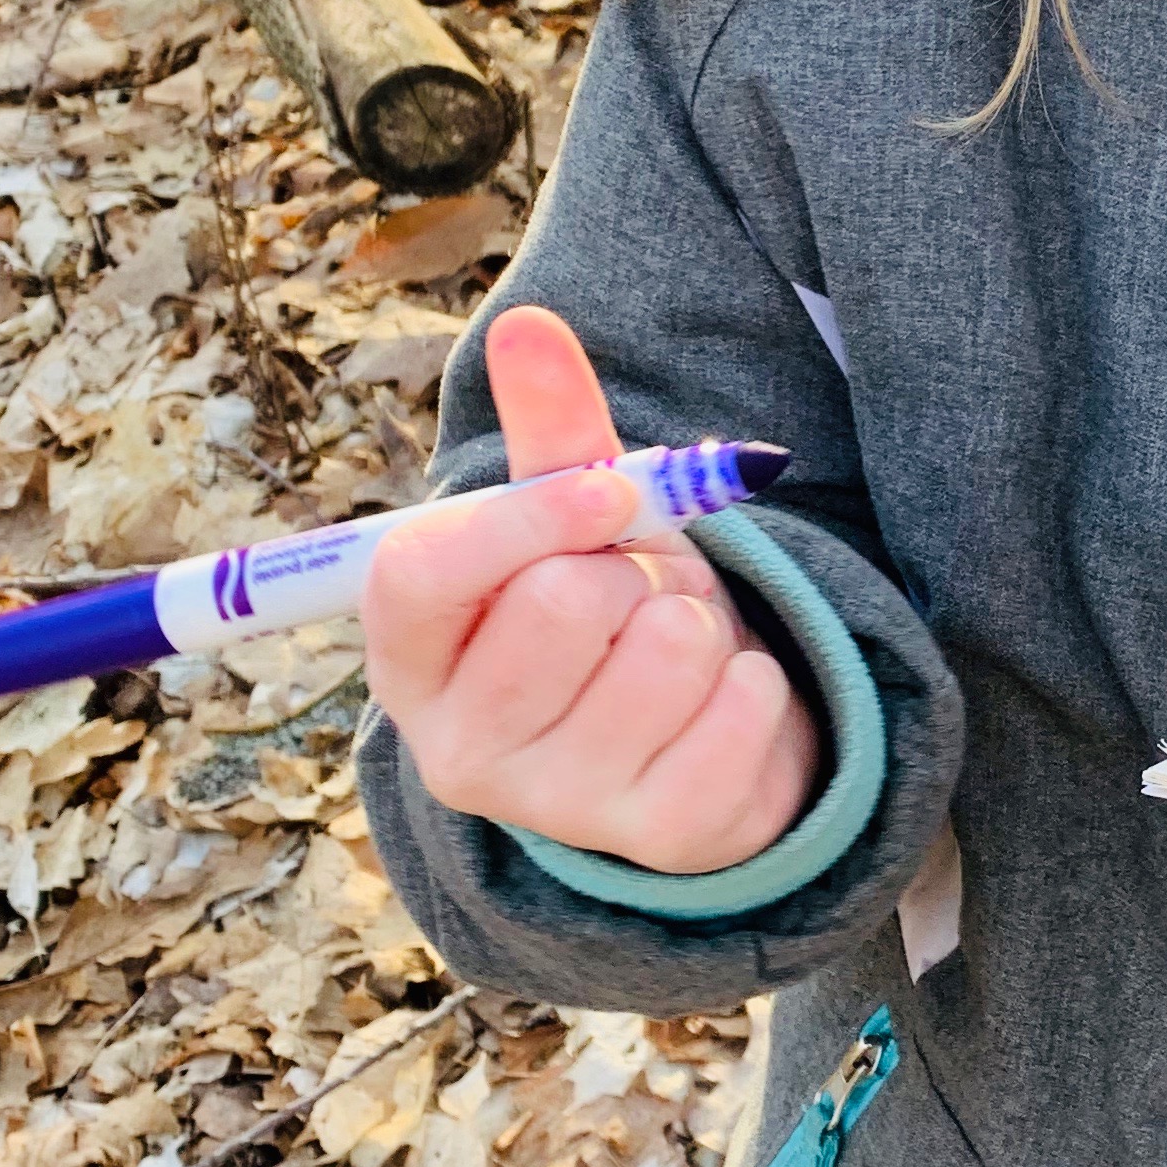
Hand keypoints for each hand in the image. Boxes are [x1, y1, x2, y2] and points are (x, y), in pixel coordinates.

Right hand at [362, 304, 821, 878]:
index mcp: (410, 661)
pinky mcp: (661, 841)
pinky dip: (756, 681)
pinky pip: (740, 708)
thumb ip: (551, 431)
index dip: (525, 517)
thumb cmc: (608, 615)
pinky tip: (723, 701)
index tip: (609, 491)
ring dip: (697, 623)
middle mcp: (463, 752)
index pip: (422, 575)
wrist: (689, 739)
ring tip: (677, 648)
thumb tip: (526, 325)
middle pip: (558, 603)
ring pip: (664, 651)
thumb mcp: (573, 524)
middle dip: (629, 570)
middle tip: (636, 597)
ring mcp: (560, 808)